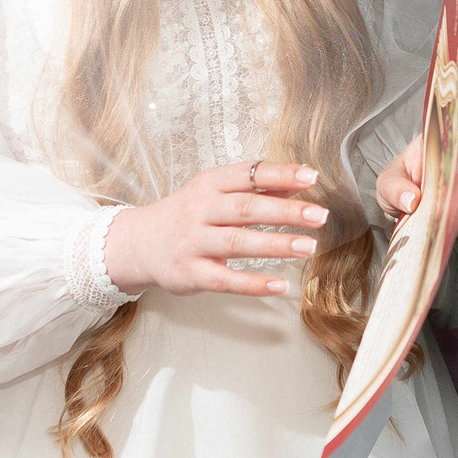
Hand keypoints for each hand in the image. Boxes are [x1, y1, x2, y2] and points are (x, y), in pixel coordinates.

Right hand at [102, 162, 327, 296]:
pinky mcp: (190, 273)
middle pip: (246, 208)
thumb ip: (257, 187)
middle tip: (319, 215)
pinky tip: (279, 284)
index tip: (311, 175)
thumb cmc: (187, 215)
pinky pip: (225, 280)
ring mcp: (193, 243)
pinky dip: (253, 284)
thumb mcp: (215, 192)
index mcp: (209, 184)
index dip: (280, 174)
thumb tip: (302, 177)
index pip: (248, 174)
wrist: (137, 243)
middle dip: (285, 211)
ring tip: (308, 246)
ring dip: (275, 244)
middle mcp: (200, 210)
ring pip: (237, 242)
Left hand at [376, 133, 457, 237]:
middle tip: (429, 217)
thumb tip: (412, 200)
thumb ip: (396, 190)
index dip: (444, 180)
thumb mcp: (387, 185)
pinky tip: (448, 227)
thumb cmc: (400, 185)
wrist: (408, 199)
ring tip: (436, 224)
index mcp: (442, 144)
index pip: (453, 155)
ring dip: (456, 220)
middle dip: (447, 206)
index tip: (432, 200)